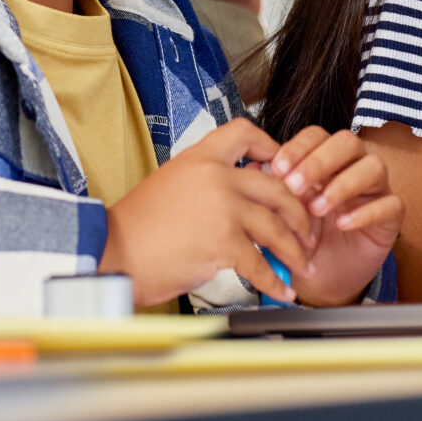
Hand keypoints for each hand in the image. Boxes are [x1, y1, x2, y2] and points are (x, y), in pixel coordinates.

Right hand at [100, 120, 314, 305]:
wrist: (115, 251)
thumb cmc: (138, 225)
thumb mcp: (172, 184)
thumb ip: (207, 183)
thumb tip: (242, 197)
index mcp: (200, 157)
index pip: (245, 132)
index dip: (272, 146)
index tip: (284, 166)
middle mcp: (215, 176)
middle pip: (278, 186)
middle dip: (300, 213)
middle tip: (306, 231)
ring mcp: (221, 208)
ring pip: (277, 226)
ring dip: (294, 250)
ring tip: (301, 265)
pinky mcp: (222, 242)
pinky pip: (261, 263)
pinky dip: (276, 280)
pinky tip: (281, 288)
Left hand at [264, 126, 403, 304]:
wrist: (322, 275)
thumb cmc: (304, 236)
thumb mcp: (283, 211)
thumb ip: (271, 186)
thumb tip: (252, 163)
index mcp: (326, 158)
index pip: (317, 135)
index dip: (298, 147)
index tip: (277, 168)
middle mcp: (353, 166)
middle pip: (347, 142)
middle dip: (319, 162)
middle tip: (295, 187)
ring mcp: (376, 188)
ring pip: (374, 166)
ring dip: (342, 185)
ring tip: (317, 209)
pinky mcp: (392, 216)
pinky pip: (391, 204)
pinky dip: (365, 212)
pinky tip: (342, 224)